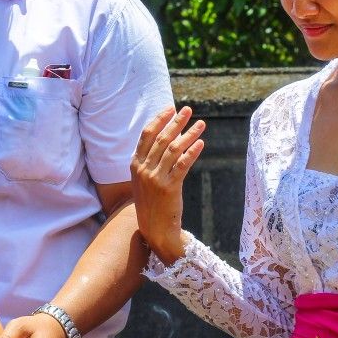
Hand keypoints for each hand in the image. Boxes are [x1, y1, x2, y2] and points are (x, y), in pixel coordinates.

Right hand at [130, 106, 204, 264]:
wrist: (154, 229)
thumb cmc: (151, 202)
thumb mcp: (143, 180)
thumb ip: (149, 160)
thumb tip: (166, 138)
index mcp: (135, 164)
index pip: (147, 135)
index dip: (159, 119)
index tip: (171, 108)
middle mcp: (143, 169)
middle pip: (162, 138)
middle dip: (176, 122)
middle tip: (188, 109)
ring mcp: (155, 178)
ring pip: (174, 149)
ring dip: (189, 133)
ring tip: (201, 124)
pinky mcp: (169, 188)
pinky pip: (183, 164)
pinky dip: (192, 152)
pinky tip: (201, 143)